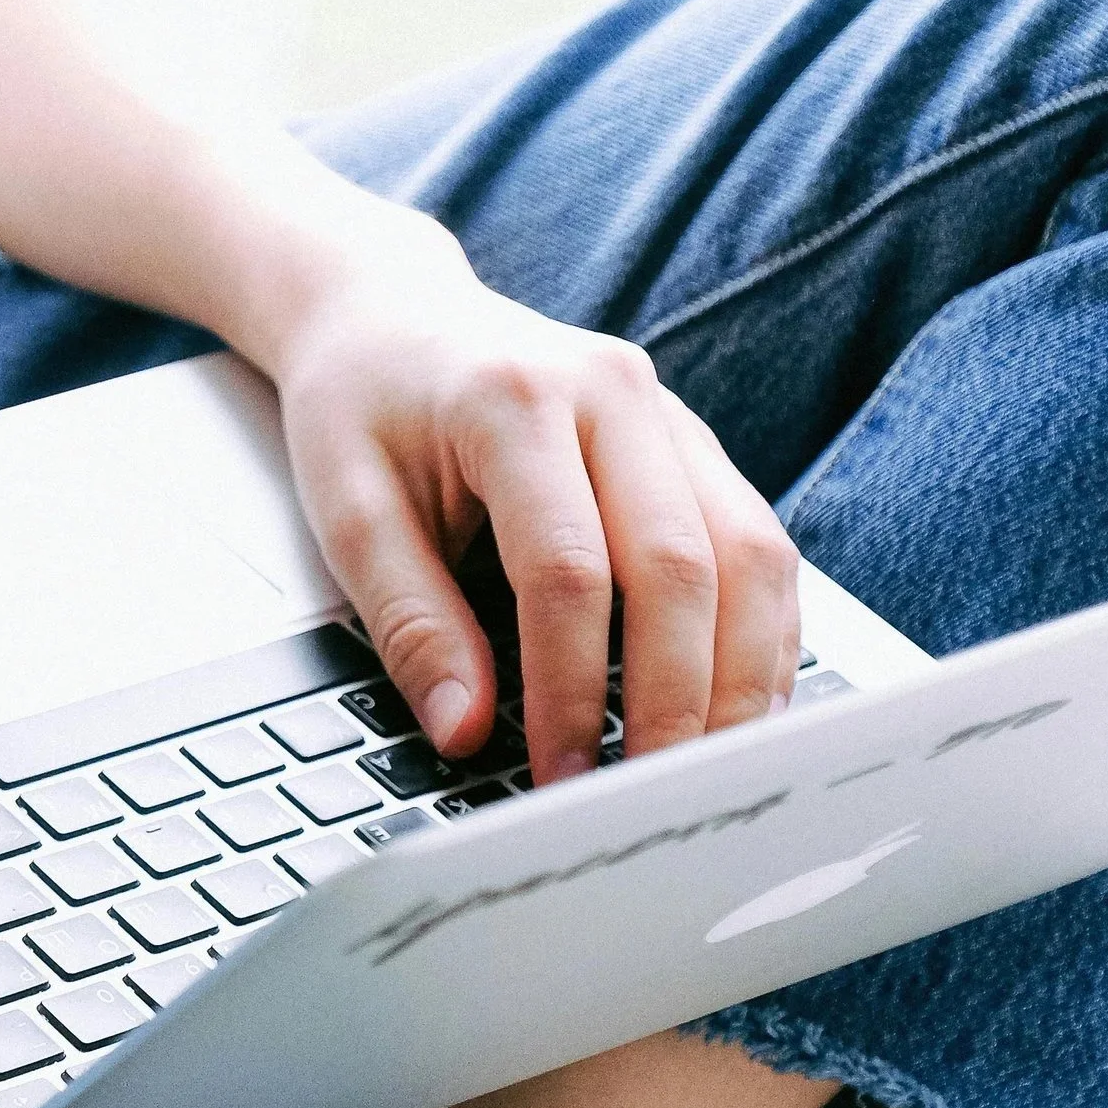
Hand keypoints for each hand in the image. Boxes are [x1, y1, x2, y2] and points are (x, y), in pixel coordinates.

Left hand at [266, 214, 798, 777]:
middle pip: (684, 566)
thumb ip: (410, 620)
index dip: (572, 688)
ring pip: (750, 555)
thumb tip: (466, 731)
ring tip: (709, 771)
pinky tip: (735, 705)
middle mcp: (613, 392)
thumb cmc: (362, 404)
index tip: (557, 776)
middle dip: (676, 699)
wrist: (391, 311)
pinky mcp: (693, 442)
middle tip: (648, 796)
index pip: (568, 570)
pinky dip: (758, 635)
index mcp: (515, 398)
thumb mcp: (348, 507)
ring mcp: (667, 412)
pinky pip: (758, 544)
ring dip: (742, 677)